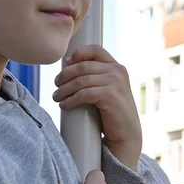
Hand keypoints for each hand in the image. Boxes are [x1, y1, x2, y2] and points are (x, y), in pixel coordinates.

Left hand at [53, 45, 141, 169]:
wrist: (127, 133)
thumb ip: (95, 75)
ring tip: (56, 97)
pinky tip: (64, 105)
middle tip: (56, 85)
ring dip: (64, 89)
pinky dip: (71, 99)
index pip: (95, 49)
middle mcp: (117, 71)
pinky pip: (84, 94)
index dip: (77, 54)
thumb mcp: (106, 87)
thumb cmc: (112, 111)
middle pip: (83, 66)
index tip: (65, 65)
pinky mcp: (110, 96)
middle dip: (65, 75)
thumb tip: (68, 64)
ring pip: (81, 81)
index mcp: (116, 66)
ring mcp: (115, 83)